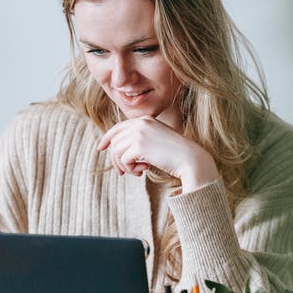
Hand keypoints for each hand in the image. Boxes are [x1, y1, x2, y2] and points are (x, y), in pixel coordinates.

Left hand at [96, 116, 218, 189]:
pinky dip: (131, 169)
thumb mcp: (156, 141)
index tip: (101, 148)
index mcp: (145, 119)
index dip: (107, 138)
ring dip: (125, 165)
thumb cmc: (175, 154)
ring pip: (117, 151)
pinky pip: (124, 160)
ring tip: (138, 172)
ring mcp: (139, 133)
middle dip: (116, 159)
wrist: (191, 160)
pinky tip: (143, 171)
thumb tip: (116, 149)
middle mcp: (140, 123)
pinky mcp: (139, 146)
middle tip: (122, 172)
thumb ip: (139, 140)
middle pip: (115, 141)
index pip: (119, 127)